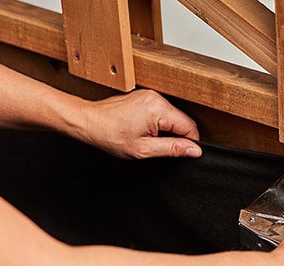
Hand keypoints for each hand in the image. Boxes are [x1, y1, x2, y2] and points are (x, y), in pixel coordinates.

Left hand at [80, 89, 200, 158]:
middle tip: (159, 147)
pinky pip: (162, 111)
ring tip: (148, 138)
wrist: (89, 121)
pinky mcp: (145, 96)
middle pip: (182, 121)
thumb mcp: (144, 149)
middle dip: (177, 136)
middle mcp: (157, 98)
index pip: (190, 127)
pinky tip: (144, 130)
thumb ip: (173, 149)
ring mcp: (151, 95)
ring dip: (167, 130)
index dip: (189, 143)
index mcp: (159, 109)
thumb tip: (195, 150)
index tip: (181, 153)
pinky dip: (159, 123)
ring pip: (173, 117)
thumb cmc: (110, 135)